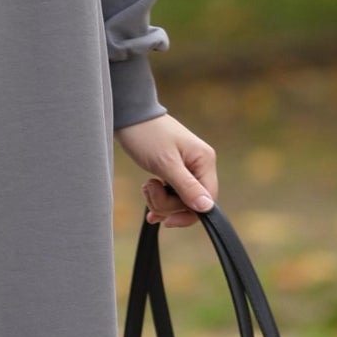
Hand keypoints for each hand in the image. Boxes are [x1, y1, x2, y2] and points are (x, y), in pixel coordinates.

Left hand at [115, 112, 217, 227]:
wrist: (129, 117)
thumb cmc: (147, 136)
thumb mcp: (166, 163)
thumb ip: (187, 187)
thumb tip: (207, 208)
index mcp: (204, 161)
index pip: (207, 200)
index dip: (188, 214)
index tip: (167, 220)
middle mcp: (200, 165)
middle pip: (191, 203)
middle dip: (167, 204)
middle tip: (150, 187)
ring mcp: (187, 168)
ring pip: (179, 201)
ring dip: (159, 200)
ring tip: (147, 185)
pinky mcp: (174, 171)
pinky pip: (171, 194)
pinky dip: (159, 199)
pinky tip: (148, 200)